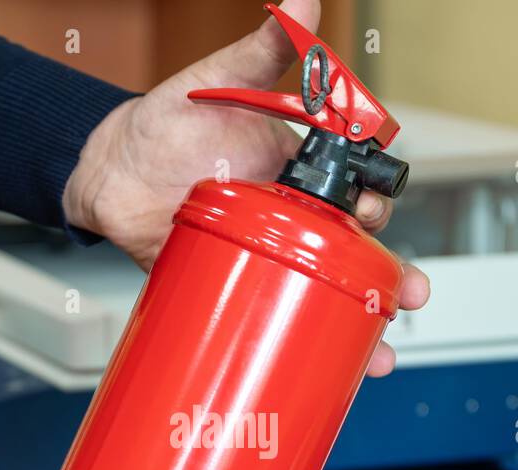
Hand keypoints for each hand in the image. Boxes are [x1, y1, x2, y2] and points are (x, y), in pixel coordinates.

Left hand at [63, 0, 428, 377]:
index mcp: (301, 171)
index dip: (374, 210)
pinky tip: (325, 372)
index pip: (354, 192)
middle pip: (352, 255)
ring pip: (322, 294)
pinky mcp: (235, 286)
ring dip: (357, 327)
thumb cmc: (168, 121)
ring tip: (378, 356)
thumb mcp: (220, 81)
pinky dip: (298, 347)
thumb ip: (264, 49)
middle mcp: (291, 219)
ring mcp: (265, 257)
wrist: (110, 171)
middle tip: (407, 296)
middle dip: (387, 280)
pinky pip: (272, 319)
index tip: (376, 218)